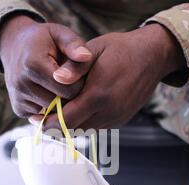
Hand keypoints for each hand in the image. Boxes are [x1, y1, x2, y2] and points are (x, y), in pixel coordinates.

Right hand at [0, 15, 92, 117]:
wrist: (14, 46)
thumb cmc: (43, 39)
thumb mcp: (59, 34)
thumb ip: (74, 45)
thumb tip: (86, 57)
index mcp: (33, 64)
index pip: (68, 90)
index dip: (79, 84)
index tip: (79, 74)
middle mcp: (22, 83)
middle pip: (60, 104)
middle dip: (70, 95)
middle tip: (72, 81)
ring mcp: (18, 98)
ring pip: (52, 113)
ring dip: (60, 104)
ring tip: (61, 86)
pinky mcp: (18, 109)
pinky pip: (43, 117)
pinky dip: (49, 109)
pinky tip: (49, 93)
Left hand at [37, 23, 185, 128]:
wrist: (152, 56)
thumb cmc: (120, 49)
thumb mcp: (94, 50)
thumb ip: (74, 67)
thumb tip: (56, 78)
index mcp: (99, 94)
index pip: (66, 120)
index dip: (48, 122)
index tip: (36, 117)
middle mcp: (109, 111)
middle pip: (73, 129)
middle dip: (56, 125)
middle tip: (42, 117)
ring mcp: (117, 118)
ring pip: (85, 130)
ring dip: (70, 124)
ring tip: (58, 112)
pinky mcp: (121, 120)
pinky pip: (97, 127)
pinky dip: (84, 122)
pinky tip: (79, 109)